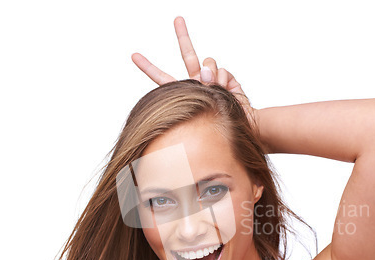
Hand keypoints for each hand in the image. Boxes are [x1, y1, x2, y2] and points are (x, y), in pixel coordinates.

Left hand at [131, 16, 256, 126]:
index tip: (134, 55)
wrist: (239, 126)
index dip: (149, 67)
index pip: (163, 78)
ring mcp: (213, 78)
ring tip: (215, 90)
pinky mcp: (227, 77)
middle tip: (177, 19)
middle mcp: (197, 81)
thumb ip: (197, 88)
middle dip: (183, 35)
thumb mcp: (198, 111)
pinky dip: (224, 81)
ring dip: (211, 75)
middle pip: (189, 54)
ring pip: (208, 61)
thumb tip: (206, 69)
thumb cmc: (215, 125)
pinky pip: (223, 71)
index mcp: (184, 91)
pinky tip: (226, 91)